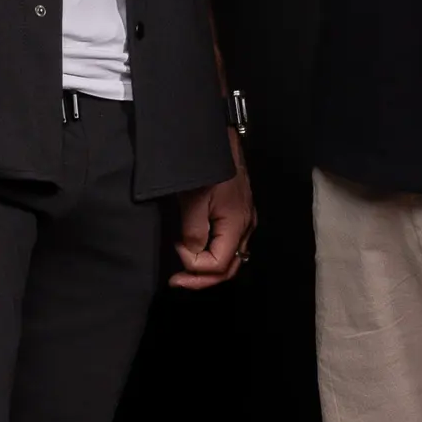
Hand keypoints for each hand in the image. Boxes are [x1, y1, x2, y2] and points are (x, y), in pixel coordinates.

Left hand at [170, 132, 255, 290]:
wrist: (220, 140)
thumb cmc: (207, 167)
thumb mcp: (194, 200)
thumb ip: (194, 231)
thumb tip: (191, 253)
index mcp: (237, 225)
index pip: (218, 264)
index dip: (194, 265)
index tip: (176, 247)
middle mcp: (246, 227)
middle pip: (229, 268)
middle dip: (201, 279)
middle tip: (175, 280)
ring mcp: (245, 221)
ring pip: (231, 259)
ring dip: (207, 269)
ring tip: (184, 271)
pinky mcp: (239, 214)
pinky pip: (229, 245)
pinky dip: (213, 255)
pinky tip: (197, 252)